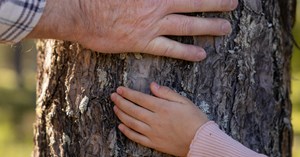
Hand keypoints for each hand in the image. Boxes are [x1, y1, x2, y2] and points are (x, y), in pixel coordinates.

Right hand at [27, 0, 237, 60]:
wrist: (81, 13)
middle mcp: (158, 6)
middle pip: (193, 3)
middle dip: (215, 3)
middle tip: (232, 5)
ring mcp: (152, 25)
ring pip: (187, 25)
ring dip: (208, 26)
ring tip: (226, 28)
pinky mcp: (143, 42)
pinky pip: (170, 48)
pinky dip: (186, 51)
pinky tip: (201, 54)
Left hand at [110, 82, 208, 155]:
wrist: (201, 141)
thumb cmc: (195, 119)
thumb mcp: (183, 101)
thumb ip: (166, 93)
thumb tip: (152, 85)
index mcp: (162, 108)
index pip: (140, 98)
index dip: (128, 93)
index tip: (119, 89)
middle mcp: (154, 120)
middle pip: (132, 109)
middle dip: (121, 101)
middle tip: (113, 96)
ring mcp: (153, 133)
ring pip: (132, 122)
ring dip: (121, 114)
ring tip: (115, 107)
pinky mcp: (154, 143)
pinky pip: (136, 138)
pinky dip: (127, 132)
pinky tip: (121, 126)